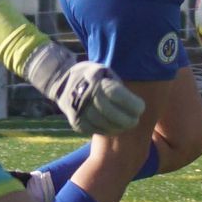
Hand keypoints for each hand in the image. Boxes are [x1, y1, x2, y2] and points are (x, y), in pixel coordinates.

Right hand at [21, 42, 144, 135]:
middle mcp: (85, 97)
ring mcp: (79, 111)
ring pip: (103, 125)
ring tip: (126, 125)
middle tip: (135, 120)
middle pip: (111, 113)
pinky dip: (106, 130)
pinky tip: (113, 127)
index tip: (140, 108)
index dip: (132, 103)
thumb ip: (117, 84)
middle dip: (127, 119)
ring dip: (118, 127)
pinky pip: (94, 130)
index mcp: (95, 82)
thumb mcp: (103, 71)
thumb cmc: (90, 76)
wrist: (60, 82)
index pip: (116, 95)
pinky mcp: (76, 122)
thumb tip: (134, 102)